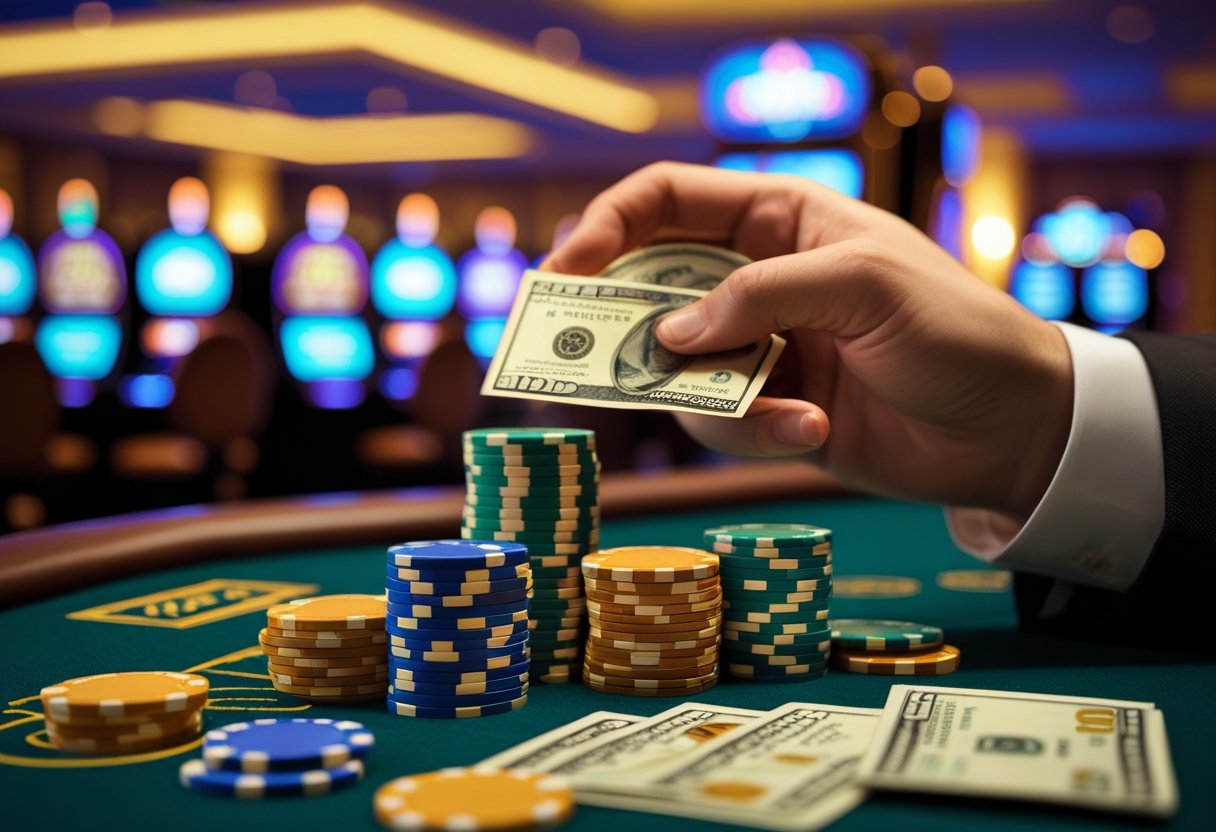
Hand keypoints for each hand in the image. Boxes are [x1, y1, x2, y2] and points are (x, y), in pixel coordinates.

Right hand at [546, 162, 1072, 521]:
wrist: (1013, 429)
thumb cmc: (955, 331)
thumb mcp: (864, 286)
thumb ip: (760, 297)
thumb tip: (668, 337)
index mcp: (779, 219)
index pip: (669, 201)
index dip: (609, 226)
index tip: (568, 270)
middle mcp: (758, 280)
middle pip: (652, 289)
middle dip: (618, 324)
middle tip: (574, 357)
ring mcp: (760, 348)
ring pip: (677, 371)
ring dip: (711, 398)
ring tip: (784, 414)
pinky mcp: (770, 410)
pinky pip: (721, 423)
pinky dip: (754, 433)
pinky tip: (810, 434)